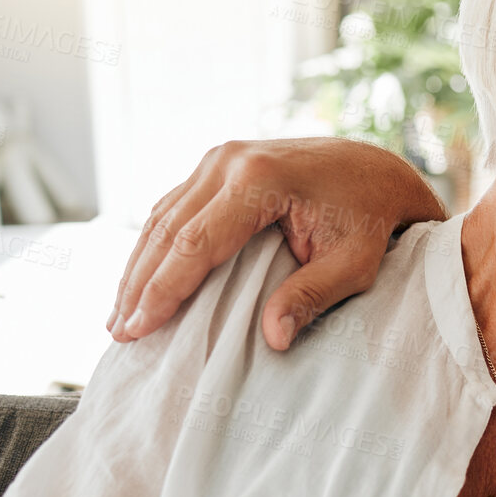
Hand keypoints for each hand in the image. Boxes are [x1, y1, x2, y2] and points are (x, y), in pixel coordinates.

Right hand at [109, 137, 446, 350]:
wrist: (378, 169)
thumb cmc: (370, 219)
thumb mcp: (354, 264)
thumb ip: (312, 296)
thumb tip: (274, 339)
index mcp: (259, 180)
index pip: (195, 244)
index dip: (162, 290)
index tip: (138, 329)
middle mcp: (229, 160)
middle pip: (167, 230)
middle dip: (139, 285)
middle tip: (117, 331)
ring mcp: (220, 158)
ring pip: (162, 217)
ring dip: (138, 266)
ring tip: (118, 314)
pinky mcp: (218, 164)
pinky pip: (174, 208)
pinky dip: (154, 245)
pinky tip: (141, 279)